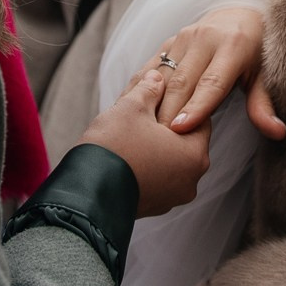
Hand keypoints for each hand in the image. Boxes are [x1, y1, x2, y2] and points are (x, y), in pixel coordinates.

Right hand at [78, 70, 209, 216]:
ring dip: (156, 148)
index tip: (165, 96)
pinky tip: (128, 155)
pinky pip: (156, 179)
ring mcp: (171, 198)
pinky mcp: (153, 207)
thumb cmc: (114, 147)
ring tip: (133, 135)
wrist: (85, 192)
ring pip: (170, 162)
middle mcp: (190, 181)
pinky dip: (147, 166)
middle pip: (185, 143)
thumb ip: (149, 89)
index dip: (182, 104)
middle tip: (145, 114)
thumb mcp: (132, 107)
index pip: (200, 120)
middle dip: (167, 127)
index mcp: (195, 155)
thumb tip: (157, 78)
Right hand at [146, 6, 285, 138]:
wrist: (240, 13)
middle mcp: (205, 38)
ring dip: (153, 104)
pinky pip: (153, 67)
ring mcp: (184, 37)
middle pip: (183, 82)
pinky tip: (136, 110)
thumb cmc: (257, 50)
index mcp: (233, 45)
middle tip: (159, 142)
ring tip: (146, 132)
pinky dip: (143, 90)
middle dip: (169, 112)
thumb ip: (263, 105)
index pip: (212, 83)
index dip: (196, 107)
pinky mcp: (170, 40)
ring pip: (163, 76)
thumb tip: (278, 132)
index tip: (179, 129)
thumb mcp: (265, 76)